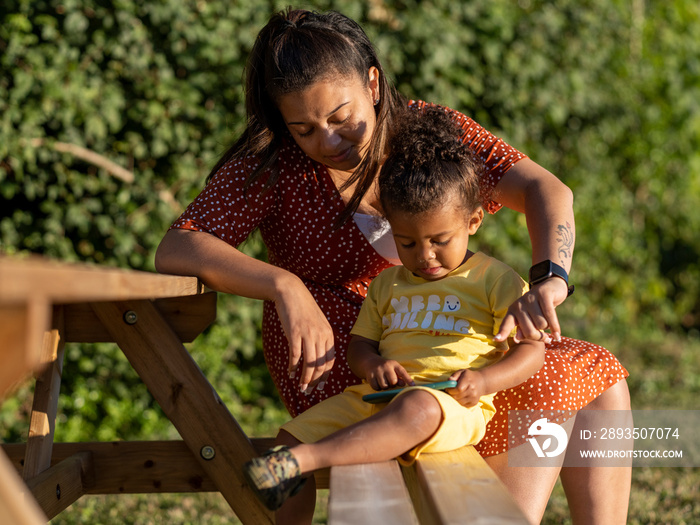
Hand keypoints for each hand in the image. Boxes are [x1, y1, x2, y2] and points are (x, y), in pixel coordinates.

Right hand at [274, 277, 335, 393]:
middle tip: (308, 391)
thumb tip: (318, 357)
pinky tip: (291, 373)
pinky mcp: (295, 333)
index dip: (325, 376)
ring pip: (309, 363)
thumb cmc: (303, 309)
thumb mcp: (317, 323)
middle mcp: (320, 335)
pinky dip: (294, 367)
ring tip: (301, 387)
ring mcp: (308, 334)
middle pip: (320, 365)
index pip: (330, 361)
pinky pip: (296, 355)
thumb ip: (319, 338)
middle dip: (315, 381)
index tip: (320, 386)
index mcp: (328, 334)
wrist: (291, 292)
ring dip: (305, 378)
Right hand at [364, 357, 413, 390]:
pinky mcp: (370, 376)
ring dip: (385, 387)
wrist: (370, 361)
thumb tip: (404, 384)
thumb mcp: (394, 368)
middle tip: (390, 382)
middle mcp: (385, 366)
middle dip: (392, 384)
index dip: (408, 379)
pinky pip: (376, 387)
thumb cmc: (386, 367)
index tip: (413, 386)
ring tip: (384, 382)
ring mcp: (377, 371)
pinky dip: (377, 388)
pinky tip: (377, 383)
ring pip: (384, 386)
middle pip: (393, 381)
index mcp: (394, 364)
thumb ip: (400, 376)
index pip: (402, 372)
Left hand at [447, 369, 486, 406]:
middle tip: (449, 392)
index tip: (447, 388)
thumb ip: (454, 375)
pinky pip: (463, 405)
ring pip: (459, 402)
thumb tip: (449, 380)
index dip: (450, 390)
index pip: (458, 389)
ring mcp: (474, 398)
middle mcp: (472, 390)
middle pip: (457, 397)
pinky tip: (460, 397)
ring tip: (454, 394)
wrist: (482, 382)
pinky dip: (459, 402)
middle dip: (451, 395)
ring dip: (454, 399)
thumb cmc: (469, 376)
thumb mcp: (462, 372)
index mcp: (469, 381)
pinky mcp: (474, 403)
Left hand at [495, 277, 568, 342]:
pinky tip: (557, 335)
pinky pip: (550, 316)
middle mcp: (519, 304)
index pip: (506, 323)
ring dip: (548, 327)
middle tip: (544, 337)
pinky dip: (555, 327)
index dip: (502, 332)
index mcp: (513, 311)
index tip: (496, 339)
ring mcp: (530, 298)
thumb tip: (517, 338)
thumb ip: (523, 330)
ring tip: (548, 322)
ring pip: (541, 325)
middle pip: (529, 331)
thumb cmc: (539, 308)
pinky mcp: (543, 294)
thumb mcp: (529, 319)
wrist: (551, 287)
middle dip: (539, 337)